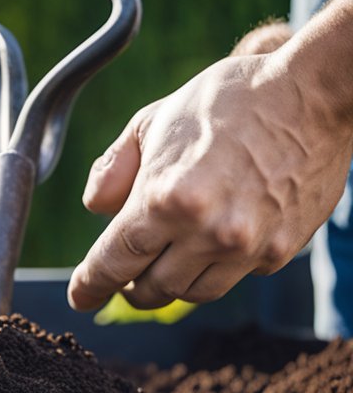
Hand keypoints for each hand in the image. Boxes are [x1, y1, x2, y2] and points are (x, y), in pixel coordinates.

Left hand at [68, 46, 352, 312]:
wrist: (312, 95)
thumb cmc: (229, 99)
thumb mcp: (155, 119)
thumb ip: (115, 167)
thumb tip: (95, 208)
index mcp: (165, 197)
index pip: (114, 261)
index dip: (91, 285)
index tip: (81, 297)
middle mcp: (205, 231)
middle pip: (151, 288)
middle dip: (131, 287)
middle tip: (126, 276)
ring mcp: (246, 247)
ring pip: (193, 292)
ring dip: (172, 283)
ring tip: (167, 262)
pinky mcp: (278, 252)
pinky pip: (235, 277)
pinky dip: (217, 266)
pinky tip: (216, 238)